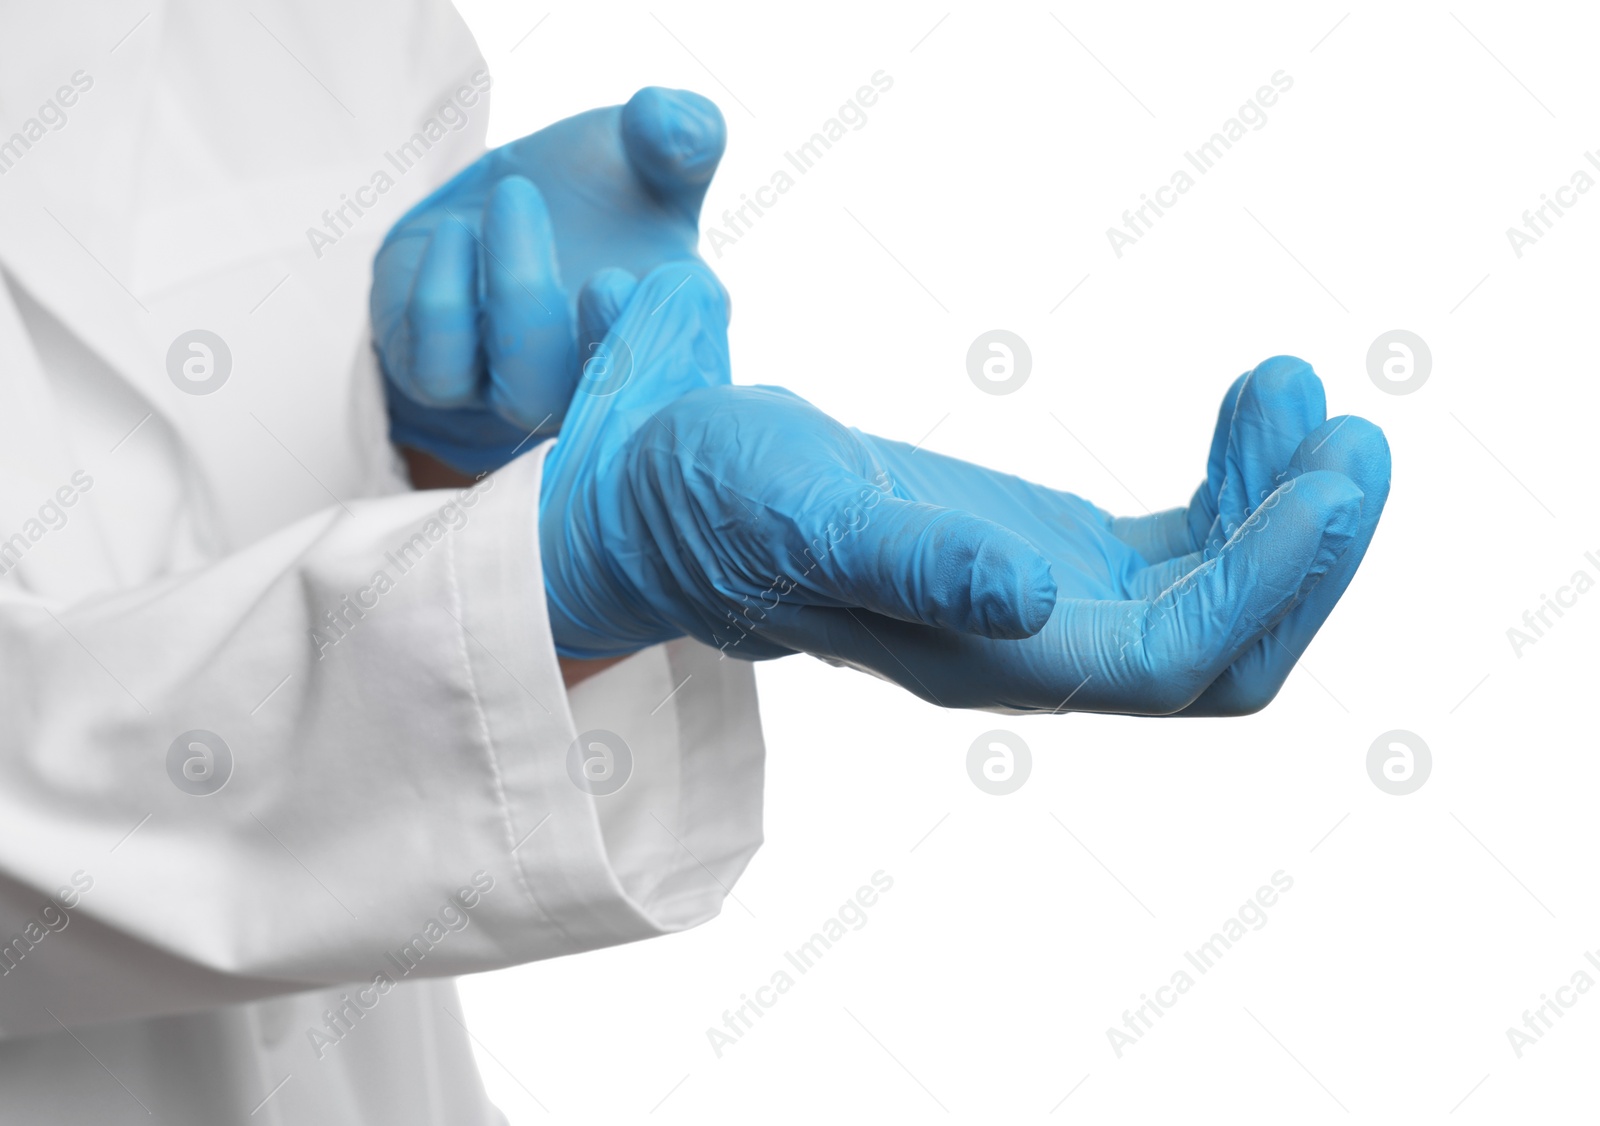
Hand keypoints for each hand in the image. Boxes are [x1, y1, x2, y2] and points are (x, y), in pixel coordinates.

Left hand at [373, 87, 726, 475]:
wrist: (501, 205)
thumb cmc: (598, 190)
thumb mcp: (647, 148)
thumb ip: (685, 132)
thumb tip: (670, 125)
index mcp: (666, 338)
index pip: (688, 376)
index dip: (678, 345)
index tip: (670, 279)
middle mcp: (597, 379)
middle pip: (608, 404)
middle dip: (609, 346)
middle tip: (608, 275)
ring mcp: (520, 390)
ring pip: (523, 394)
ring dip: (521, 296)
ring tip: (516, 195)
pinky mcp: (444, 380)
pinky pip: (442, 373)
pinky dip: (445, 301)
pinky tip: (456, 230)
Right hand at [779, 358, 1391, 714]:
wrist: (678, 495)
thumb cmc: (721, 505)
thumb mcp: (804, 512)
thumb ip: (912, 562)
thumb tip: (1026, 599)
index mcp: (987, 660)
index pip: (1170, 658)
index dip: (1264, 583)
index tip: (1328, 477)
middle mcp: (1039, 651)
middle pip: (1225, 646)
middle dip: (1307, 554)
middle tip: (1353, 434)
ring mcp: (1055, 606)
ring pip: (1219, 592)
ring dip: (1285, 505)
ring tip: (1301, 391)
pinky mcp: (1055, 554)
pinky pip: (1185, 539)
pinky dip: (1237, 478)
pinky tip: (1254, 403)